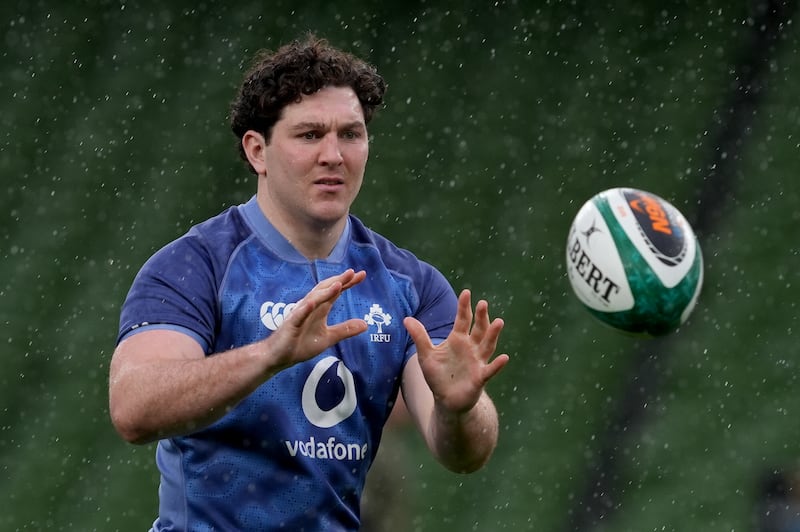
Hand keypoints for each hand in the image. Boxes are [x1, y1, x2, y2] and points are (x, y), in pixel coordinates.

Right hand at [265, 269, 367, 370]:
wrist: (279, 357)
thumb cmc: (300, 344)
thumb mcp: (328, 338)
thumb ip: (344, 329)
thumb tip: (365, 324)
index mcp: (320, 309)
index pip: (335, 292)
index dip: (347, 283)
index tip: (361, 274)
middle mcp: (310, 307)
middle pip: (325, 290)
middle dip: (338, 280)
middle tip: (352, 272)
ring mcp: (299, 314)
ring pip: (313, 299)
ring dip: (325, 291)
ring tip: (339, 284)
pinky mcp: (290, 325)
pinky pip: (298, 315)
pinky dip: (305, 309)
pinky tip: (312, 304)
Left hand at [404, 289, 508, 414]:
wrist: (445, 399)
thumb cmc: (438, 375)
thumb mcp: (426, 355)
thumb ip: (419, 337)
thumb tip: (406, 318)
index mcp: (458, 339)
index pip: (463, 320)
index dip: (464, 307)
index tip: (466, 293)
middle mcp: (471, 347)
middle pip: (478, 329)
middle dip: (481, 317)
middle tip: (483, 303)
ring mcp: (477, 362)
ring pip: (487, 346)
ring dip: (493, 334)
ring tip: (499, 322)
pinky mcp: (480, 377)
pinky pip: (490, 370)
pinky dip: (497, 365)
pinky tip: (504, 358)